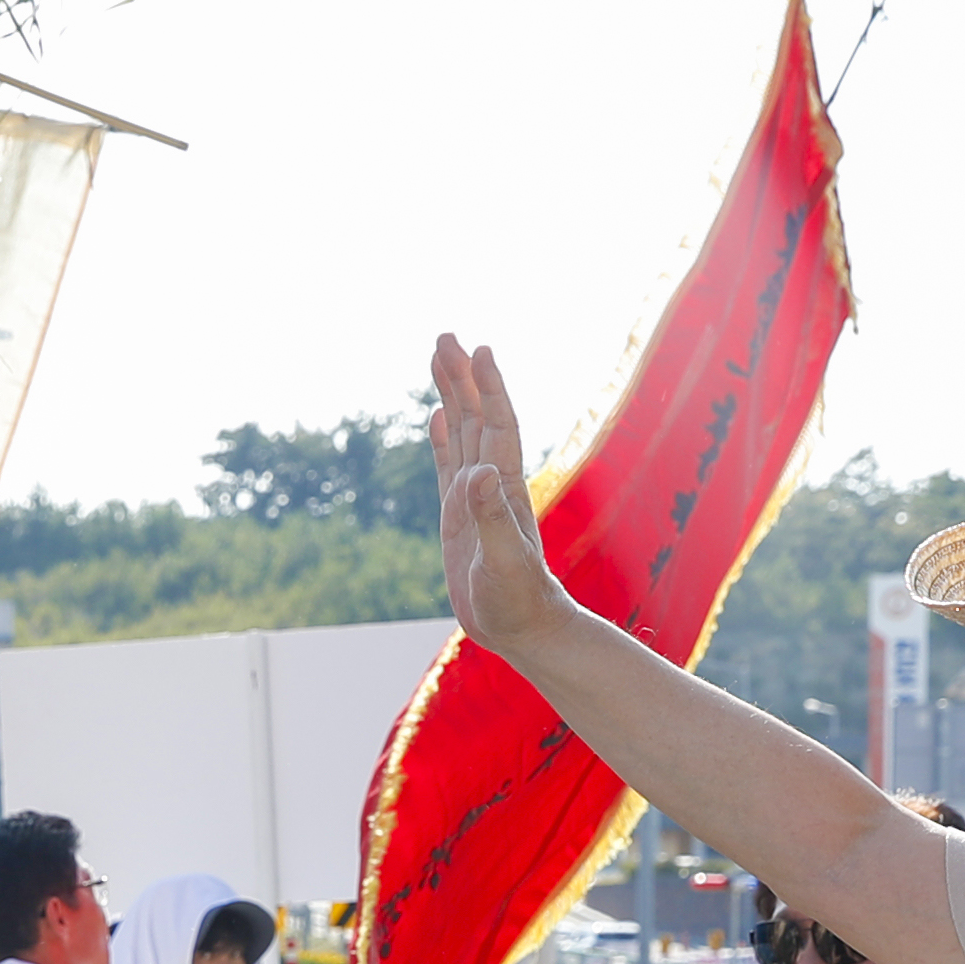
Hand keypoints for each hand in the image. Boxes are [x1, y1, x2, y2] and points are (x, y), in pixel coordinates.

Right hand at [428, 335, 568, 656]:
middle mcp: (491, 484)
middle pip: (477, 417)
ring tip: (439, 357)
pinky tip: (440, 415)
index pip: (496, 426)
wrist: (525, 628)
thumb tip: (478, 473)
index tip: (478, 349)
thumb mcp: (503, 563)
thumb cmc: (517, 602)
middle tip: (445, 335)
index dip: (488, 387)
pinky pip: (449, 464)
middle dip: (462, 376)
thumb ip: (492, 518)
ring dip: (453, 394)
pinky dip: (444, 436)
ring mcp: (475, 497)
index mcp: (503, 489)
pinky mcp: (459, 515)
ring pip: (463, 432)